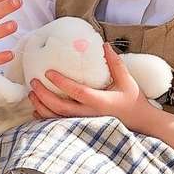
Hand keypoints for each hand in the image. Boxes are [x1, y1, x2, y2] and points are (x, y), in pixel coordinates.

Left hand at [28, 43, 153, 130]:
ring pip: (57, 119)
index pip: (77, 92)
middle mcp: (90, 115)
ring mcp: (84, 124)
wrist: (141, 124)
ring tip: (32, 94)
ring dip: (41, 107)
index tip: (48, 72)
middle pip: (60, 107)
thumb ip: (115, 63)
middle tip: (33, 82)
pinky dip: (46, 118)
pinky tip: (37, 109)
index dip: (61, 83)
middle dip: (43, 95)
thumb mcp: (127, 81)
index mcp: (100, 102)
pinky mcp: (81, 129)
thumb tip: (104, 45)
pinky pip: (59, 125)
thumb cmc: (133, 101)